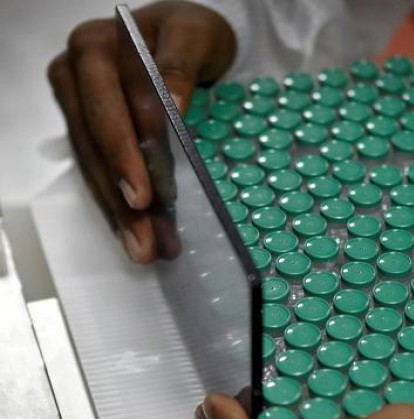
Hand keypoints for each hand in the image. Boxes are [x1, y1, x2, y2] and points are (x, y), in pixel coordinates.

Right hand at [48, 1, 235, 262]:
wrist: (188, 35)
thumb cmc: (192, 33)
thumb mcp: (195, 36)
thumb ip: (180, 65)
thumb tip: (170, 105)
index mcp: (96, 49)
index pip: (108, 110)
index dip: (124, 156)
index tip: (145, 195)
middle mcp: (78, 77)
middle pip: (96, 147)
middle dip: (122, 198)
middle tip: (144, 240)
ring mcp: (80, 106)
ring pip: (95, 167)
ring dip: (120, 213)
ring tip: (144, 250)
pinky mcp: (91, 130)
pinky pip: (101, 171)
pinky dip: (120, 206)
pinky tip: (137, 235)